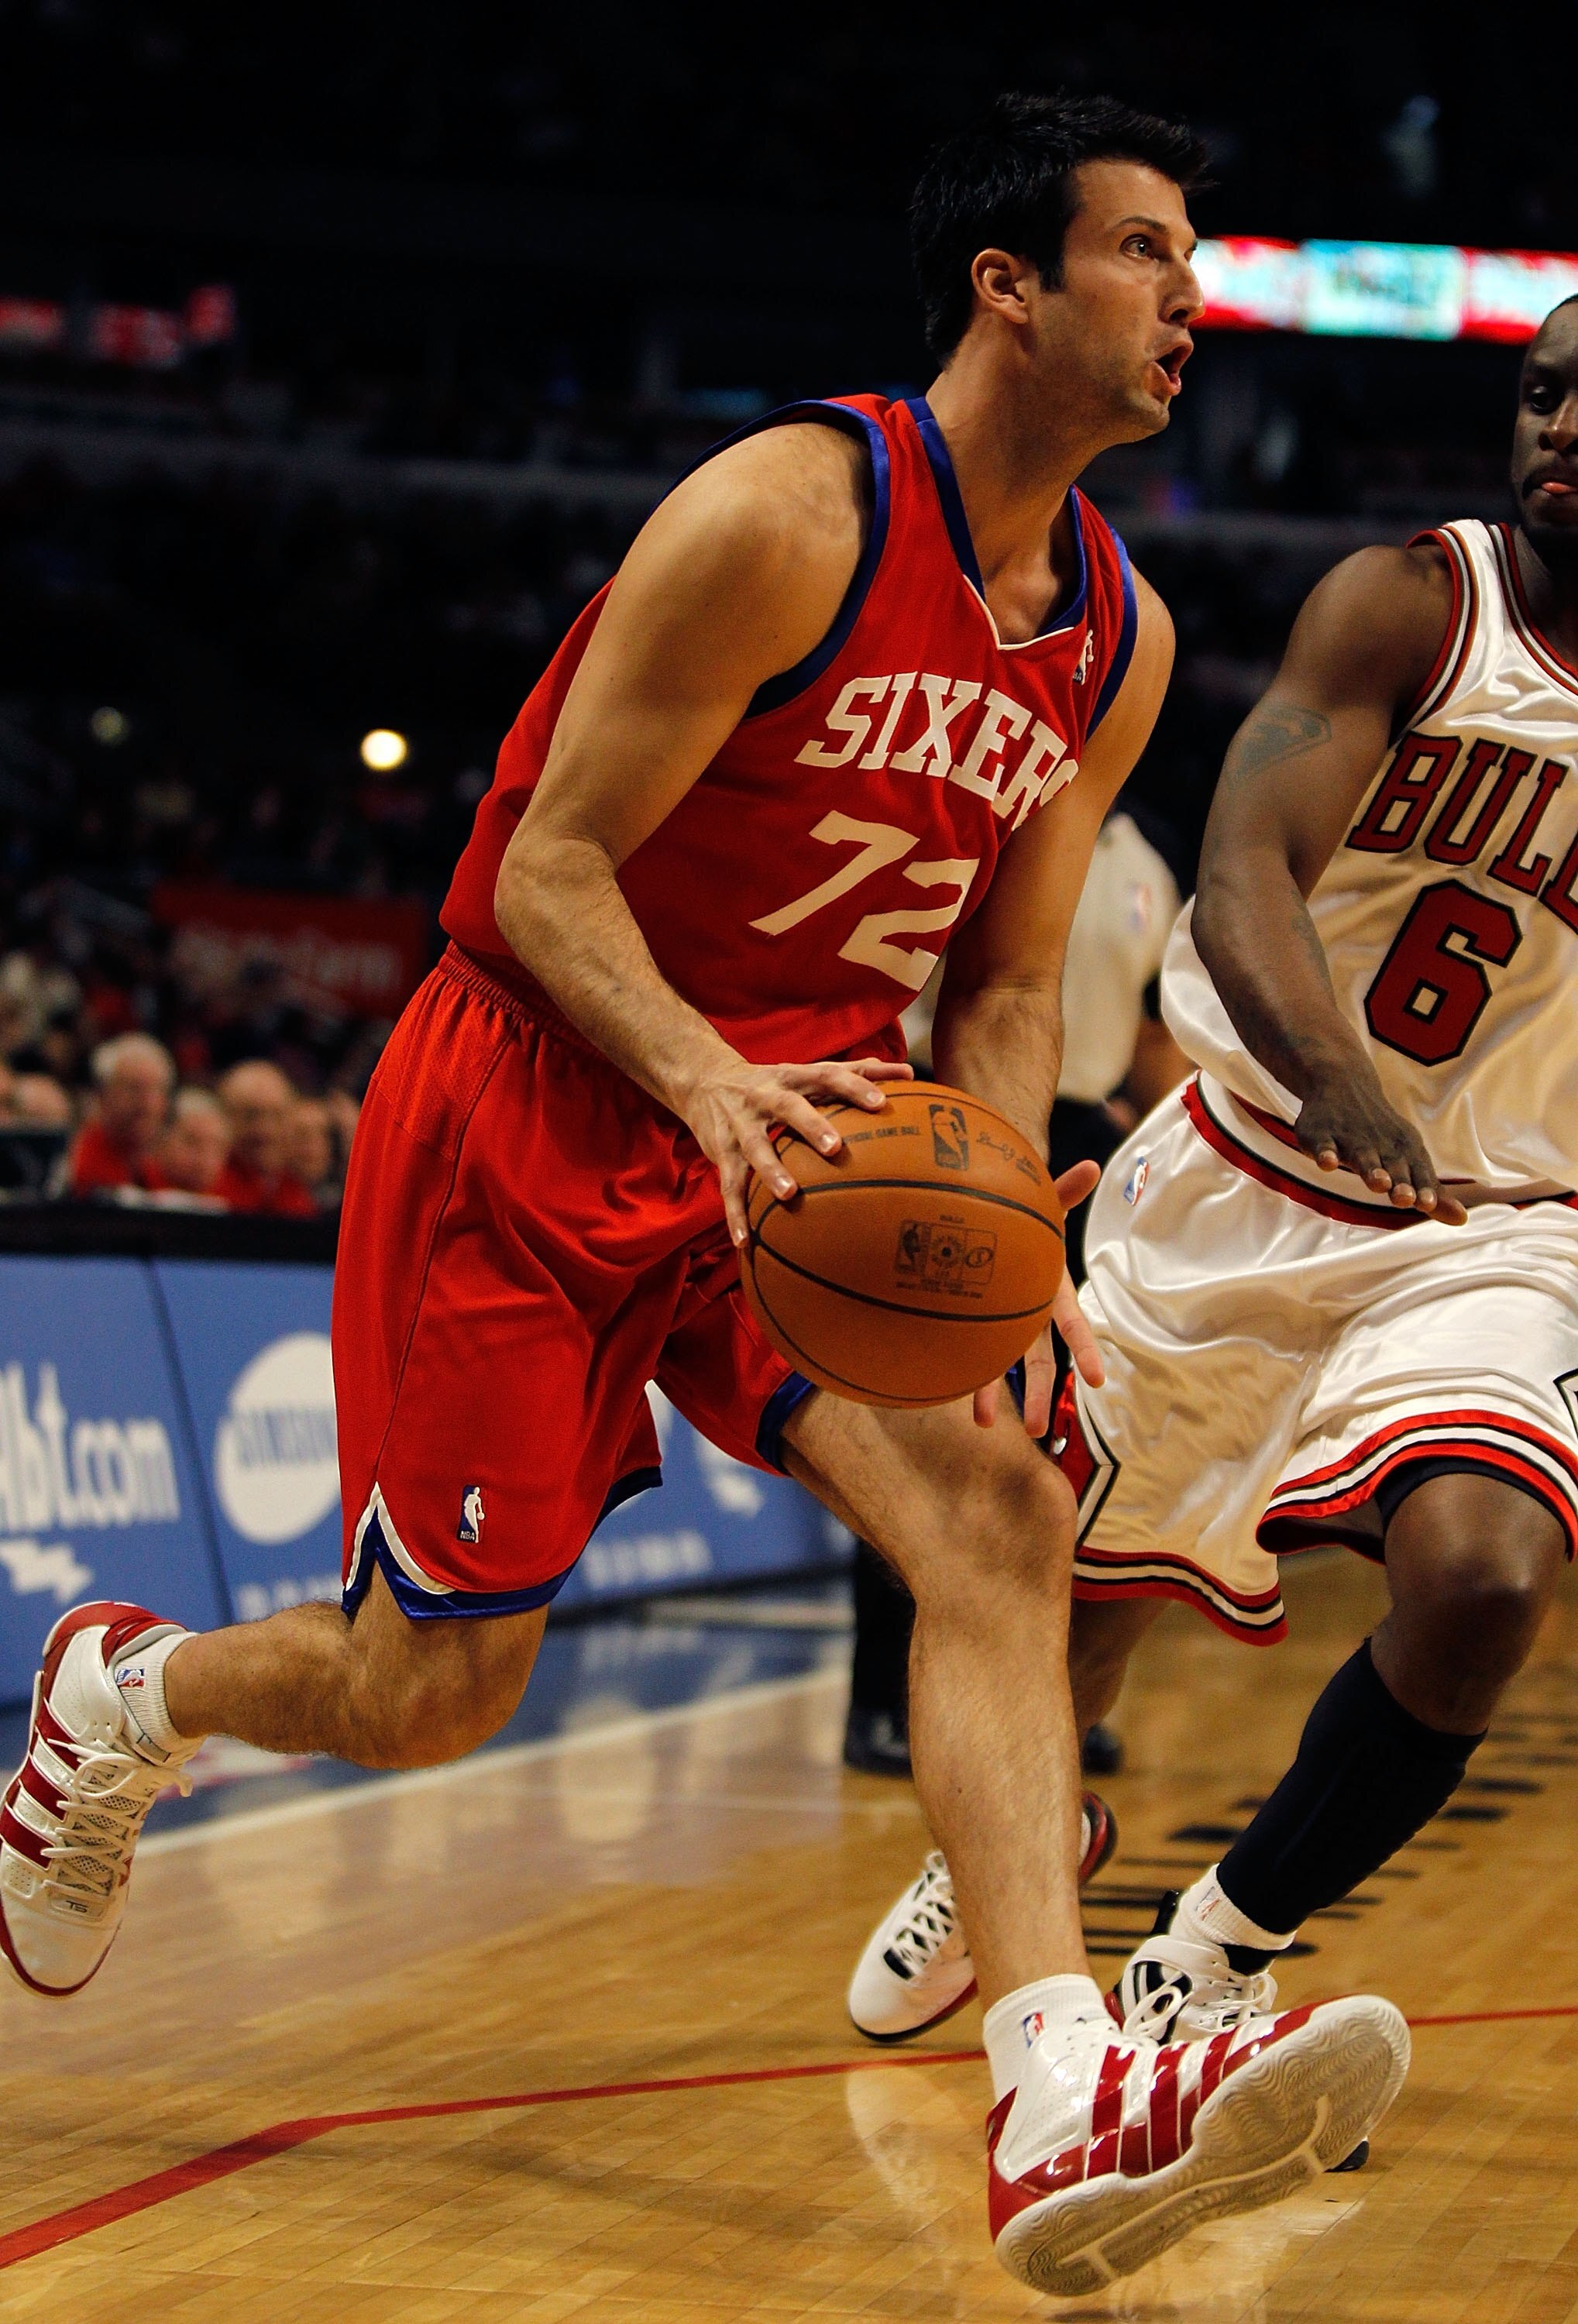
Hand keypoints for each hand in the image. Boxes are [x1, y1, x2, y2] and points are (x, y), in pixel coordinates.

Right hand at [685, 1053, 914, 1244]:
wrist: (705, 1081)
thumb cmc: (773, 1082)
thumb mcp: (808, 1072)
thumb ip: (856, 1072)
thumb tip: (910, 1074)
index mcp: (793, 1077)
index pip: (826, 1075)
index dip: (853, 1086)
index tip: (880, 1102)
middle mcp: (765, 1097)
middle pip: (789, 1107)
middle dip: (811, 1125)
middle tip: (836, 1148)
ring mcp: (741, 1125)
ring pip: (755, 1147)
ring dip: (771, 1171)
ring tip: (790, 1195)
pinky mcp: (722, 1152)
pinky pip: (728, 1186)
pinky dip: (735, 1214)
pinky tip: (745, 1242)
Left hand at [972, 1159, 1105, 1430]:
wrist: (999, 1220)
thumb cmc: (1028, 1215)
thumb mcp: (1047, 1204)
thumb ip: (1065, 1190)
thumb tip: (1092, 1164)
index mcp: (1052, 1290)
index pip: (1074, 1325)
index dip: (1085, 1351)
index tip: (1096, 1381)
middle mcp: (1030, 1314)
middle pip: (1037, 1360)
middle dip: (1036, 1394)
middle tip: (1034, 1430)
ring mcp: (1002, 1321)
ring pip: (999, 1363)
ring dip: (990, 1394)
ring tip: (979, 1424)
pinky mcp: (975, 1321)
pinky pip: (966, 1348)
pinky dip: (956, 1368)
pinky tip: (939, 1390)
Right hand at [1294, 1073, 1466, 1223]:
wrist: (1344, 1084)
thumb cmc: (1381, 1133)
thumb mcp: (1409, 1158)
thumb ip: (1431, 1193)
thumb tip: (1462, 1220)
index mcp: (1404, 1151)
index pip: (1417, 1172)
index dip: (1422, 1188)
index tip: (1427, 1204)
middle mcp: (1380, 1145)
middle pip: (1392, 1166)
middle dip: (1399, 1182)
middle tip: (1405, 1198)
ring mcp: (1350, 1138)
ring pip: (1363, 1156)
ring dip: (1371, 1169)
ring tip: (1378, 1183)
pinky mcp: (1322, 1135)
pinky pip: (1323, 1146)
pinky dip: (1325, 1154)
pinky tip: (1327, 1164)